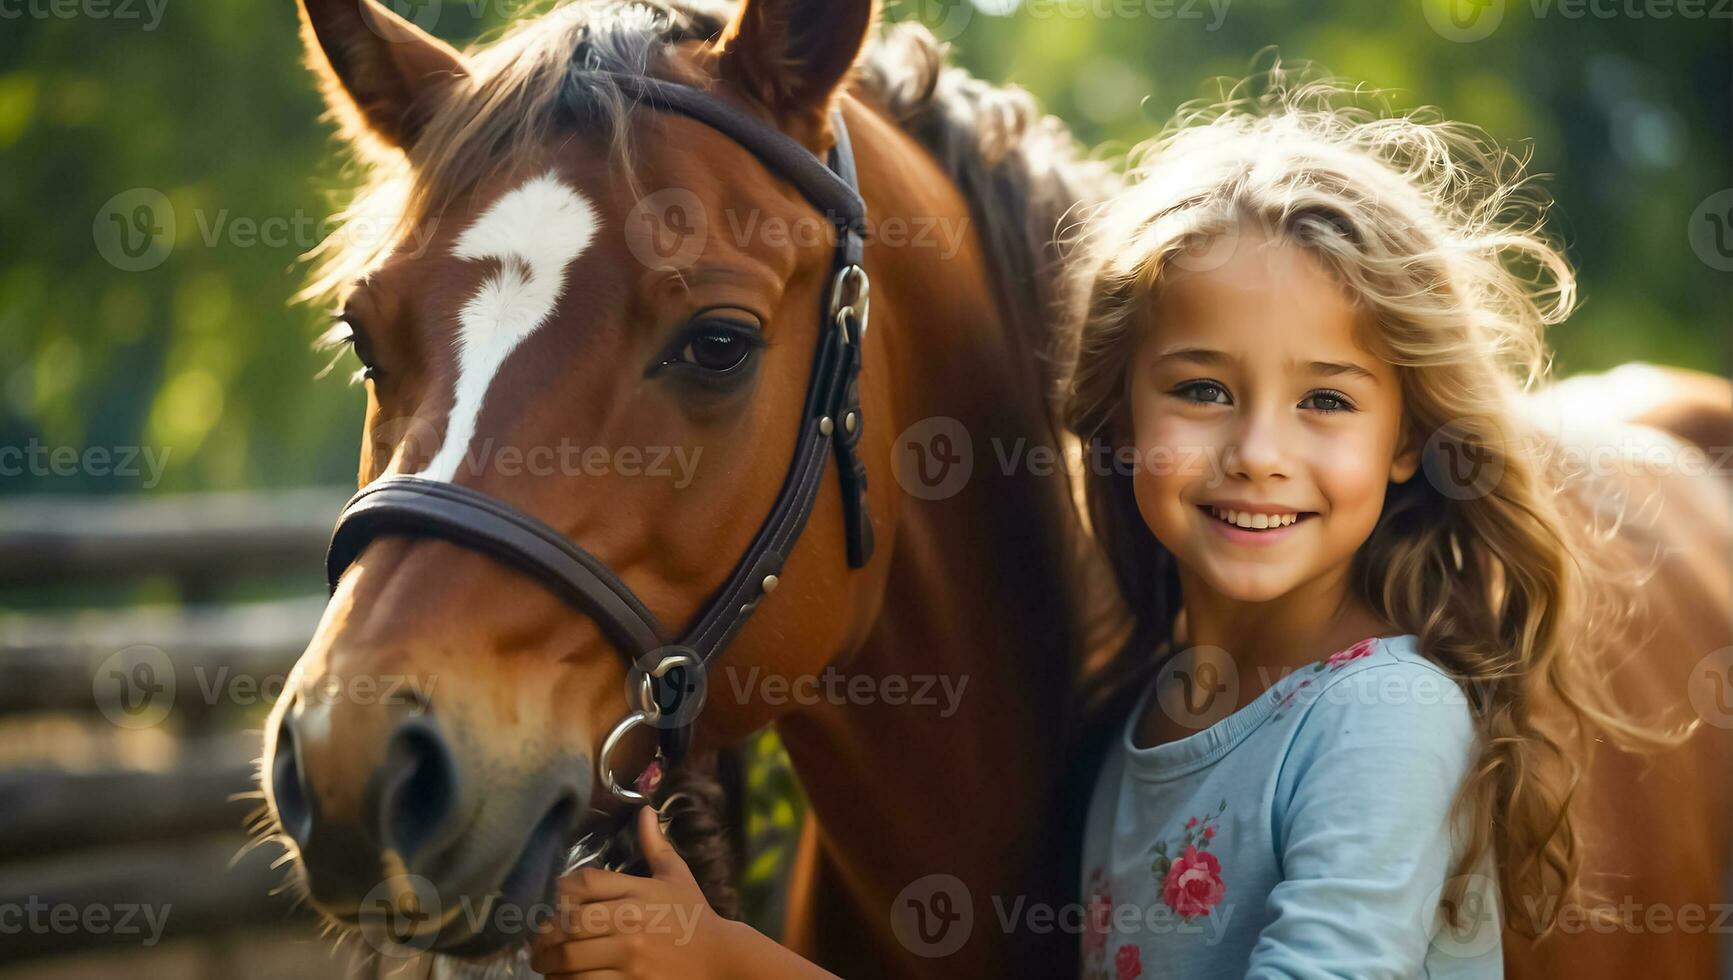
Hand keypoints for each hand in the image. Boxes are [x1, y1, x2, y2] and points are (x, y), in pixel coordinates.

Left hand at [530, 805, 741, 979]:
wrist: (721, 959)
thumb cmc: (694, 915)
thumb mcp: (676, 876)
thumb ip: (655, 845)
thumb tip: (646, 811)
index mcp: (638, 892)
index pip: (582, 884)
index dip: (558, 892)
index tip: (550, 904)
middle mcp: (630, 922)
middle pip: (569, 924)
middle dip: (545, 935)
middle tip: (536, 943)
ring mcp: (630, 957)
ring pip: (571, 959)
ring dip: (550, 964)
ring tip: (543, 964)